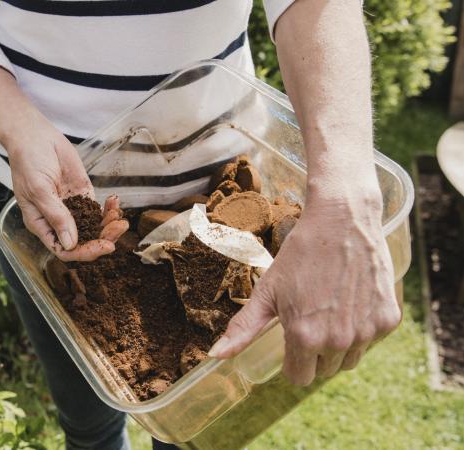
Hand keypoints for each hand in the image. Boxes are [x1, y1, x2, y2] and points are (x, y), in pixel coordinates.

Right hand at [8, 119, 127, 260]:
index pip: (63, 249)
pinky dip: (109, 209)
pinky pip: (98, 209)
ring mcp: (71, 207)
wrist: (34, 136)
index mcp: (41, 224)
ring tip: (120, 217)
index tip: (103, 246)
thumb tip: (70, 244)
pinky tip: (115, 202)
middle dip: (102, 238)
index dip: (83, 252)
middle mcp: (57, 220)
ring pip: (93, 227)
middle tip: (118, 229)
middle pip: (82, 241)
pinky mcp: (82, 194)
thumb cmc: (27, 162)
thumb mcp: (39, 190)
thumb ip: (56, 216)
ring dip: (108, 225)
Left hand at [208, 192, 400, 384]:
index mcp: (305, 337)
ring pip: (349, 360)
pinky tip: (351, 301)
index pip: (298, 377)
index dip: (292, 360)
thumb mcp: (267, 291)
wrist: (343, 221)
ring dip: (339, 345)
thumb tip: (215, 356)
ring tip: (329, 310)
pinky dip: (362, 328)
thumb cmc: (300, 255)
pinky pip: (371, 341)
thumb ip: (243, 328)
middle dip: (314, 352)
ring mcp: (367, 332)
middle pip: (323, 370)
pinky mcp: (388, 320)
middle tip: (310, 316)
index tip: (291, 337)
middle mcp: (338, 341)